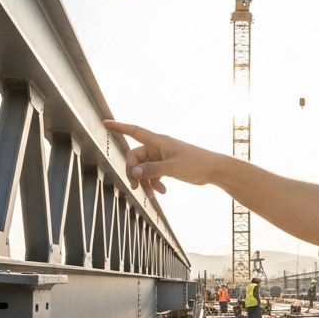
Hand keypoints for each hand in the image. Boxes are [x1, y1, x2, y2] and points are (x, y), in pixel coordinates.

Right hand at [103, 120, 224, 193]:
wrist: (213, 170)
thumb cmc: (196, 164)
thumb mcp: (172, 168)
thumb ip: (151, 170)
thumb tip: (132, 172)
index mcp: (158, 141)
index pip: (134, 131)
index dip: (119, 127)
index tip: (105, 122)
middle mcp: (157, 147)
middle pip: (135, 157)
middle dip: (133, 172)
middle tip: (135, 187)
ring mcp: (161, 157)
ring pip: (143, 168)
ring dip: (145, 181)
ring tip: (152, 195)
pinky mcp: (166, 166)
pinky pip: (152, 173)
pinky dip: (154, 183)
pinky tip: (162, 192)